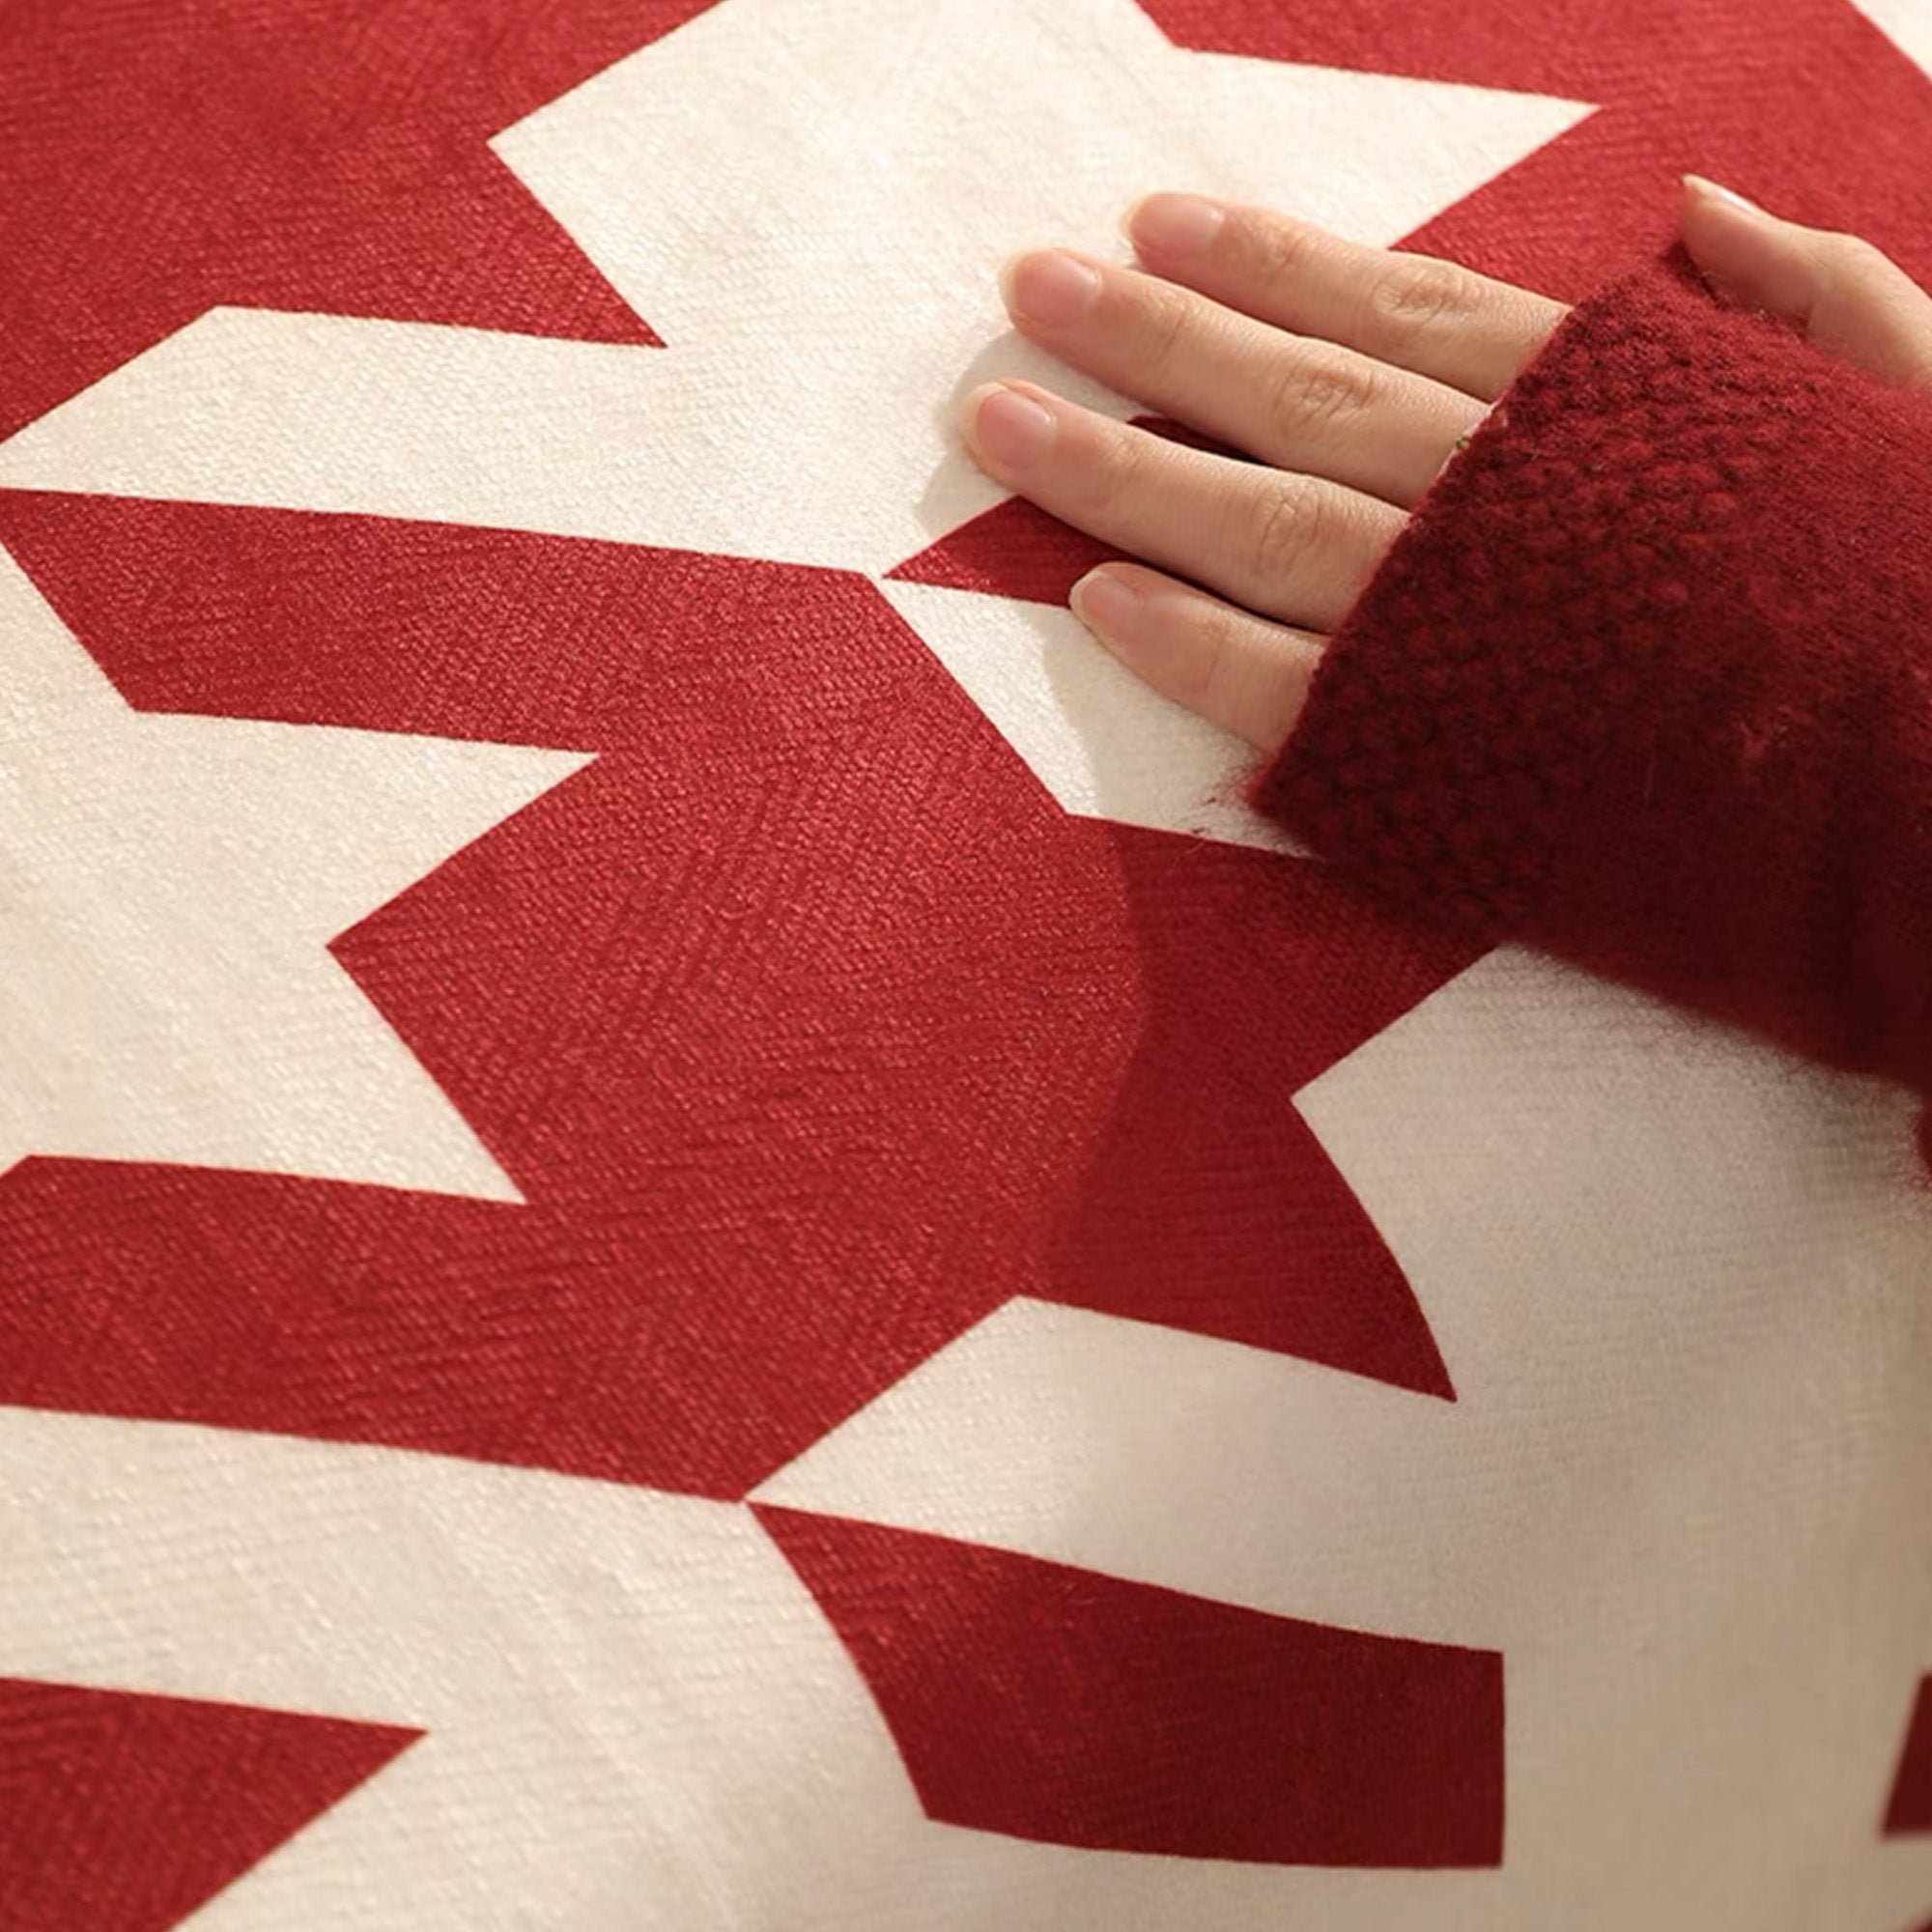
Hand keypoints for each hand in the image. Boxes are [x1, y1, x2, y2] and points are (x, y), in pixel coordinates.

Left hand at [960, 180, 1931, 752]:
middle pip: (1298, 395)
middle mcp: (1518, 493)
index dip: (1272, 263)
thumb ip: (1802, 300)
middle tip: (1031, 288)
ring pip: (1263, 521)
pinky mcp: (1452, 754)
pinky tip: (1092, 599)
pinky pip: (1288, 684)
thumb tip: (1688, 210)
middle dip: (1152, 336)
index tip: (1161, 222)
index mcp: (1617, 402)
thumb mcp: (1913, 403)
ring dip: (1118, 470)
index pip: (1405, 306)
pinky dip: (1186, 641)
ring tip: (1000, 422)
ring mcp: (1471, 623)